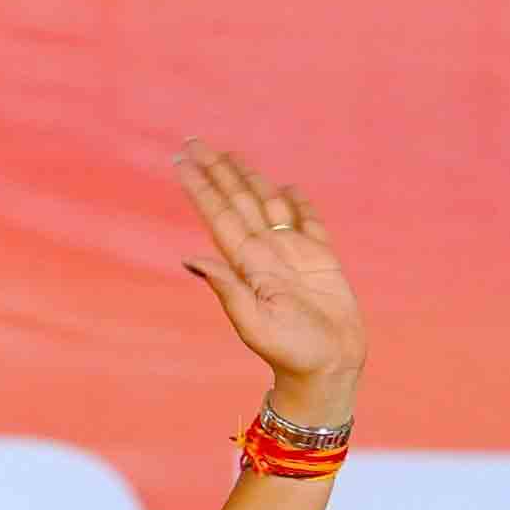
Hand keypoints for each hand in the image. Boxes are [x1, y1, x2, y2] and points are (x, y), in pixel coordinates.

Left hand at [175, 142, 362, 423]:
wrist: (328, 369)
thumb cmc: (292, 352)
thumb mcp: (254, 323)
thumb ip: (226, 288)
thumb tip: (189, 259)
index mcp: (247, 264)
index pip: (219, 215)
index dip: (201, 187)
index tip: (181, 160)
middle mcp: (265, 254)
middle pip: (238, 202)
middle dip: (219, 172)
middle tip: (195, 141)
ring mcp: (292, 255)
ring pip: (268, 205)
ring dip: (250, 180)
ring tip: (232, 155)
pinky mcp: (321, 261)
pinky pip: (308, 223)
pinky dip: (298, 203)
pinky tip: (286, 188)